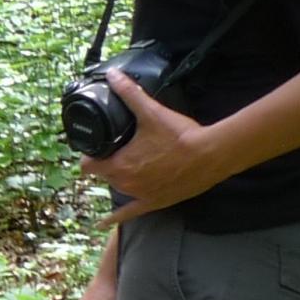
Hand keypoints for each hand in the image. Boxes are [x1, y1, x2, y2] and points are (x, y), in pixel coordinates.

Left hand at [80, 71, 225, 222]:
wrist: (211, 155)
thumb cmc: (180, 135)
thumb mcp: (151, 112)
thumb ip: (129, 93)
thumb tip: (113, 75)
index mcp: (119, 165)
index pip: (88, 164)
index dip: (89, 154)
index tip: (95, 145)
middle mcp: (126, 183)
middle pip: (104, 174)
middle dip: (105, 162)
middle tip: (113, 148)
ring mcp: (140, 195)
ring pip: (118, 188)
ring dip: (117, 178)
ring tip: (124, 164)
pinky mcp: (156, 202)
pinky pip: (129, 214)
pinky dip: (114, 219)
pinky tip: (102, 224)